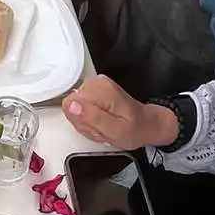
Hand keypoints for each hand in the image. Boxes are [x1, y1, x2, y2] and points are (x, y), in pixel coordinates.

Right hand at [63, 74, 178, 148]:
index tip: (96, 126)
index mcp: (102, 90)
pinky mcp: (93, 90)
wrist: (145, 124)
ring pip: (73, 107)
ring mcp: (94, 85)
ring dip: (86, 122)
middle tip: (102, 128)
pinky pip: (79, 107)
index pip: (69, 105)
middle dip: (83, 122)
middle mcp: (97, 83)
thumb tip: (72, 106)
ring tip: (103, 126)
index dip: (80, 121)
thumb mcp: (115, 131)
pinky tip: (101, 122)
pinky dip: (88, 118)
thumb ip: (92, 118)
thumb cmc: (134, 129)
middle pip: (70, 105)